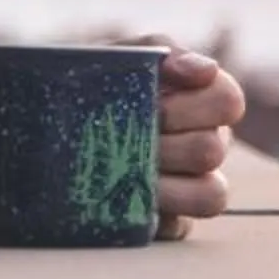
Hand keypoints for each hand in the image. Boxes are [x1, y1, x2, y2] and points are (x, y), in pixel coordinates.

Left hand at [114, 37, 246, 239]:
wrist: (48, 116)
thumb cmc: (97, 81)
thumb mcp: (125, 56)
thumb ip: (164, 51)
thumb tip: (204, 70)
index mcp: (203, 102)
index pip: (229, 101)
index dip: (193, 105)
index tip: (154, 103)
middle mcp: (206, 143)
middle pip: (211, 149)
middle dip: (164, 142)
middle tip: (125, 138)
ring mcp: (192, 184)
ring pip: (211, 195)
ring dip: (166, 184)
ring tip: (124, 171)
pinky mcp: (171, 220)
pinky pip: (178, 227)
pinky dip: (150, 214)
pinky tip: (118, 197)